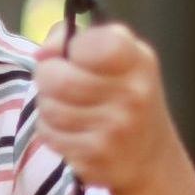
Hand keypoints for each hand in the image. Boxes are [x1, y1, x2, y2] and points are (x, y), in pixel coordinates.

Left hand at [33, 22, 175, 194]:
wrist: (151, 155)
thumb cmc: (123, 94)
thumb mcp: (114, 55)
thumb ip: (73, 39)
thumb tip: (42, 54)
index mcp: (136, 60)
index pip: (89, 44)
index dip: (71, 48)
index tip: (76, 56)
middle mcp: (132, 93)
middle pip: (56, 78)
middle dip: (47, 78)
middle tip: (58, 83)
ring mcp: (115, 127)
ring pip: (49, 107)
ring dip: (48, 106)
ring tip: (68, 108)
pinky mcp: (97, 155)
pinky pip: (50, 134)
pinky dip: (52, 131)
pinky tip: (72, 131)